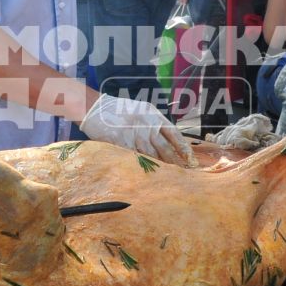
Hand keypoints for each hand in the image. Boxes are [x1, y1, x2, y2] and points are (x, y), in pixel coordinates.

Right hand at [79, 94, 193, 166]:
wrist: (96, 108)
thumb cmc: (119, 110)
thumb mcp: (141, 110)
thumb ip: (154, 123)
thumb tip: (169, 141)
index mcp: (153, 115)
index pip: (174, 133)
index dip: (182, 147)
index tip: (189, 158)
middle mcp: (146, 124)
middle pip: (164, 148)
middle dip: (174, 162)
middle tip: (181, 173)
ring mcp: (133, 133)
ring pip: (151, 156)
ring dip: (159, 167)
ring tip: (166, 177)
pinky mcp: (121, 141)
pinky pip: (134, 158)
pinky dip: (141, 167)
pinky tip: (146, 174)